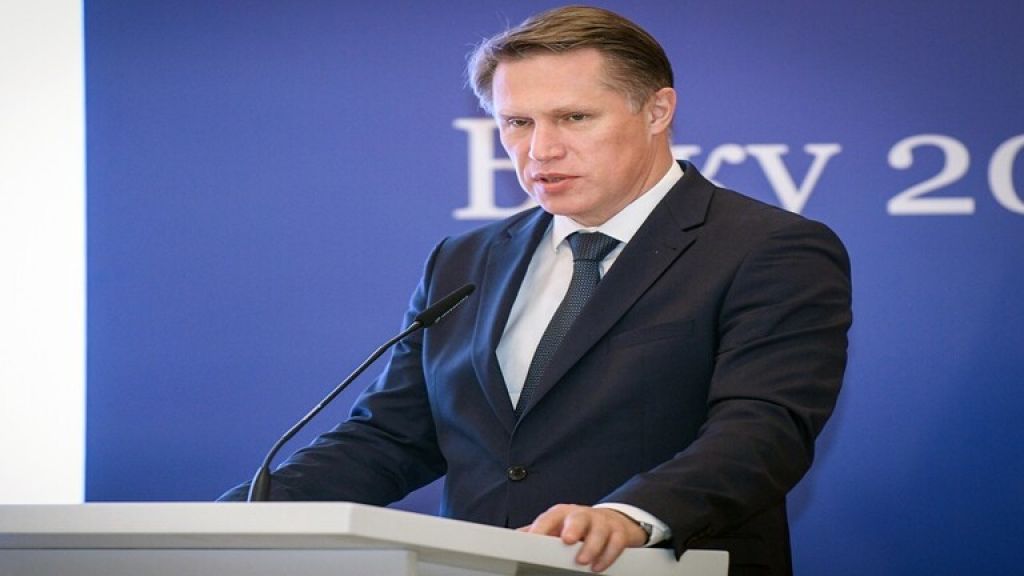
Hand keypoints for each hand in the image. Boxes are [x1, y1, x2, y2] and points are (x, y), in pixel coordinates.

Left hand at [519, 504, 646, 572]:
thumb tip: (515, 538)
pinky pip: (616, 542)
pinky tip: (598, 565)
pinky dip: (608, 555)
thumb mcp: (556, 526)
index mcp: (562, 514)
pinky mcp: (617, 532)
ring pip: (599, 530)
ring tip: (583, 560)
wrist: (610, 521)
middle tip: (567, 540)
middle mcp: (581, 516)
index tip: (534, 539)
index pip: (549, 518)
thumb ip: (538, 532)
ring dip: (592, 546)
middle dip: (573, 528)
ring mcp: (601, 523)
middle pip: (578, 518)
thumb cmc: (577, 526)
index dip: (541, 527)